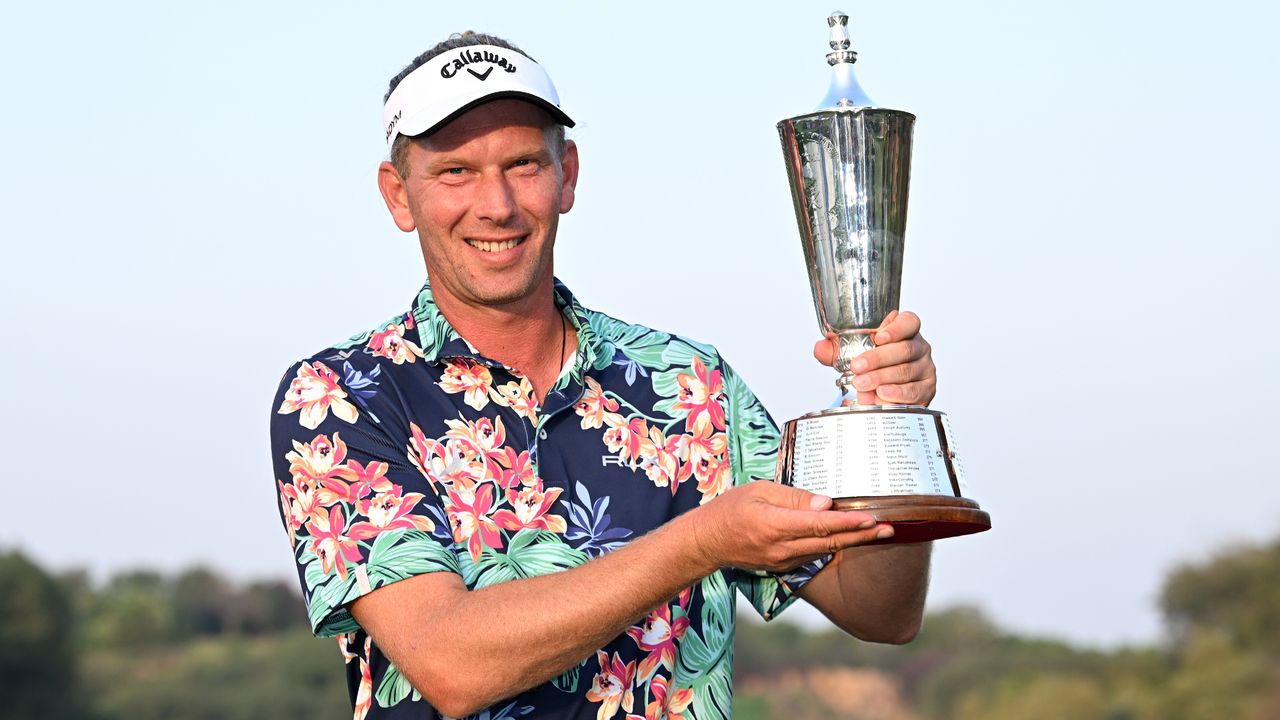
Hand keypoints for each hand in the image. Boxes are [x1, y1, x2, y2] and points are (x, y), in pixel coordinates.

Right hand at [691, 482, 892, 573]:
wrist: (707, 543)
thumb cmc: (729, 509)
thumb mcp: (758, 491)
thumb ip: (793, 497)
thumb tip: (825, 502)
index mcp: (774, 525)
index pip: (818, 524)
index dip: (847, 522)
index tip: (871, 517)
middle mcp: (782, 548)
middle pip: (829, 542)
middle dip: (862, 535)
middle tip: (889, 528)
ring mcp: (783, 561)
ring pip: (824, 550)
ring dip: (852, 542)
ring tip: (877, 531)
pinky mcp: (783, 566)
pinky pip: (813, 555)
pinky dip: (832, 545)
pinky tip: (849, 538)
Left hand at [812, 310, 935, 405]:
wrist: (885, 391)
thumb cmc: (873, 365)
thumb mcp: (852, 353)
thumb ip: (836, 349)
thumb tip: (820, 348)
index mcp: (905, 331)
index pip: (909, 321)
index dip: (896, 328)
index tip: (879, 337)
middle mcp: (919, 347)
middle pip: (904, 349)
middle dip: (878, 358)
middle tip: (858, 367)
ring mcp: (925, 368)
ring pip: (906, 371)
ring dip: (882, 378)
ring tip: (863, 384)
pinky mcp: (926, 389)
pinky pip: (914, 391)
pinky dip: (896, 394)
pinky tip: (881, 395)